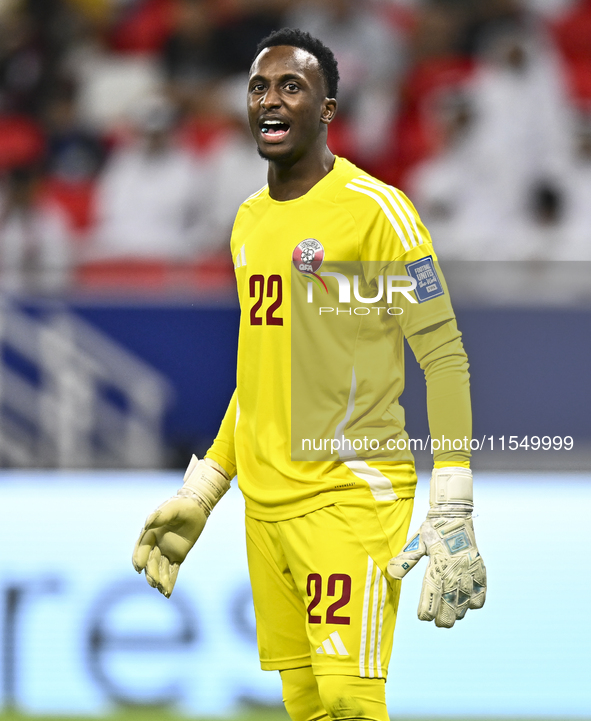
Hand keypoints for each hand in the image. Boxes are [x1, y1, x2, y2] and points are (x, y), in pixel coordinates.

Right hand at [132, 456, 229, 597]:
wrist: (196, 508)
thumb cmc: (182, 506)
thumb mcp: (173, 507)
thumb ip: (161, 514)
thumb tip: (147, 523)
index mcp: (150, 533)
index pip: (142, 547)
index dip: (139, 557)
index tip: (138, 567)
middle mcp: (156, 544)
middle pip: (151, 561)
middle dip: (151, 572)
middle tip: (154, 582)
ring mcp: (166, 551)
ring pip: (160, 568)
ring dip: (160, 580)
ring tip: (162, 590)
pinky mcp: (177, 557)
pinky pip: (172, 571)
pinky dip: (170, 581)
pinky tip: (167, 593)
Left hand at [387, 467, 485, 627]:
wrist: (454, 516)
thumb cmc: (433, 530)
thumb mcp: (417, 543)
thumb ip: (406, 560)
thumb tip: (390, 572)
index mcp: (437, 568)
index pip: (431, 598)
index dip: (427, 611)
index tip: (423, 617)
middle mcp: (454, 573)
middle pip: (450, 608)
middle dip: (444, 618)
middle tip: (439, 622)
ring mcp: (468, 573)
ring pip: (465, 604)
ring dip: (458, 612)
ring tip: (452, 615)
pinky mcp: (478, 570)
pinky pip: (480, 594)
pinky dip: (475, 601)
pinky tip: (469, 603)